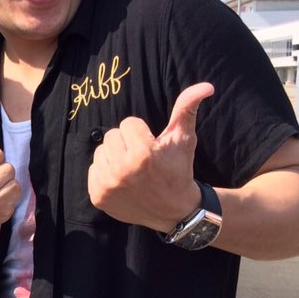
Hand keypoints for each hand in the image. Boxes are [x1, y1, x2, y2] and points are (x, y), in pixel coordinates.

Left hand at [87, 82, 213, 231]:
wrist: (174, 211)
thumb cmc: (178, 170)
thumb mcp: (184, 138)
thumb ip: (187, 109)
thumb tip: (206, 86)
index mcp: (143, 153)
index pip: (128, 123)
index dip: (142, 133)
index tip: (152, 148)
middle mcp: (122, 170)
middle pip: (112, 135)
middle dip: (127, 143)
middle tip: (141, 159)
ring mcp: (108, 185)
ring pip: (101, 151)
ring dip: (115, 156)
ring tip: (132, 169)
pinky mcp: (98, 196)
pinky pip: (92, 169)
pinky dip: (105, 172)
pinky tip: (122, 181)